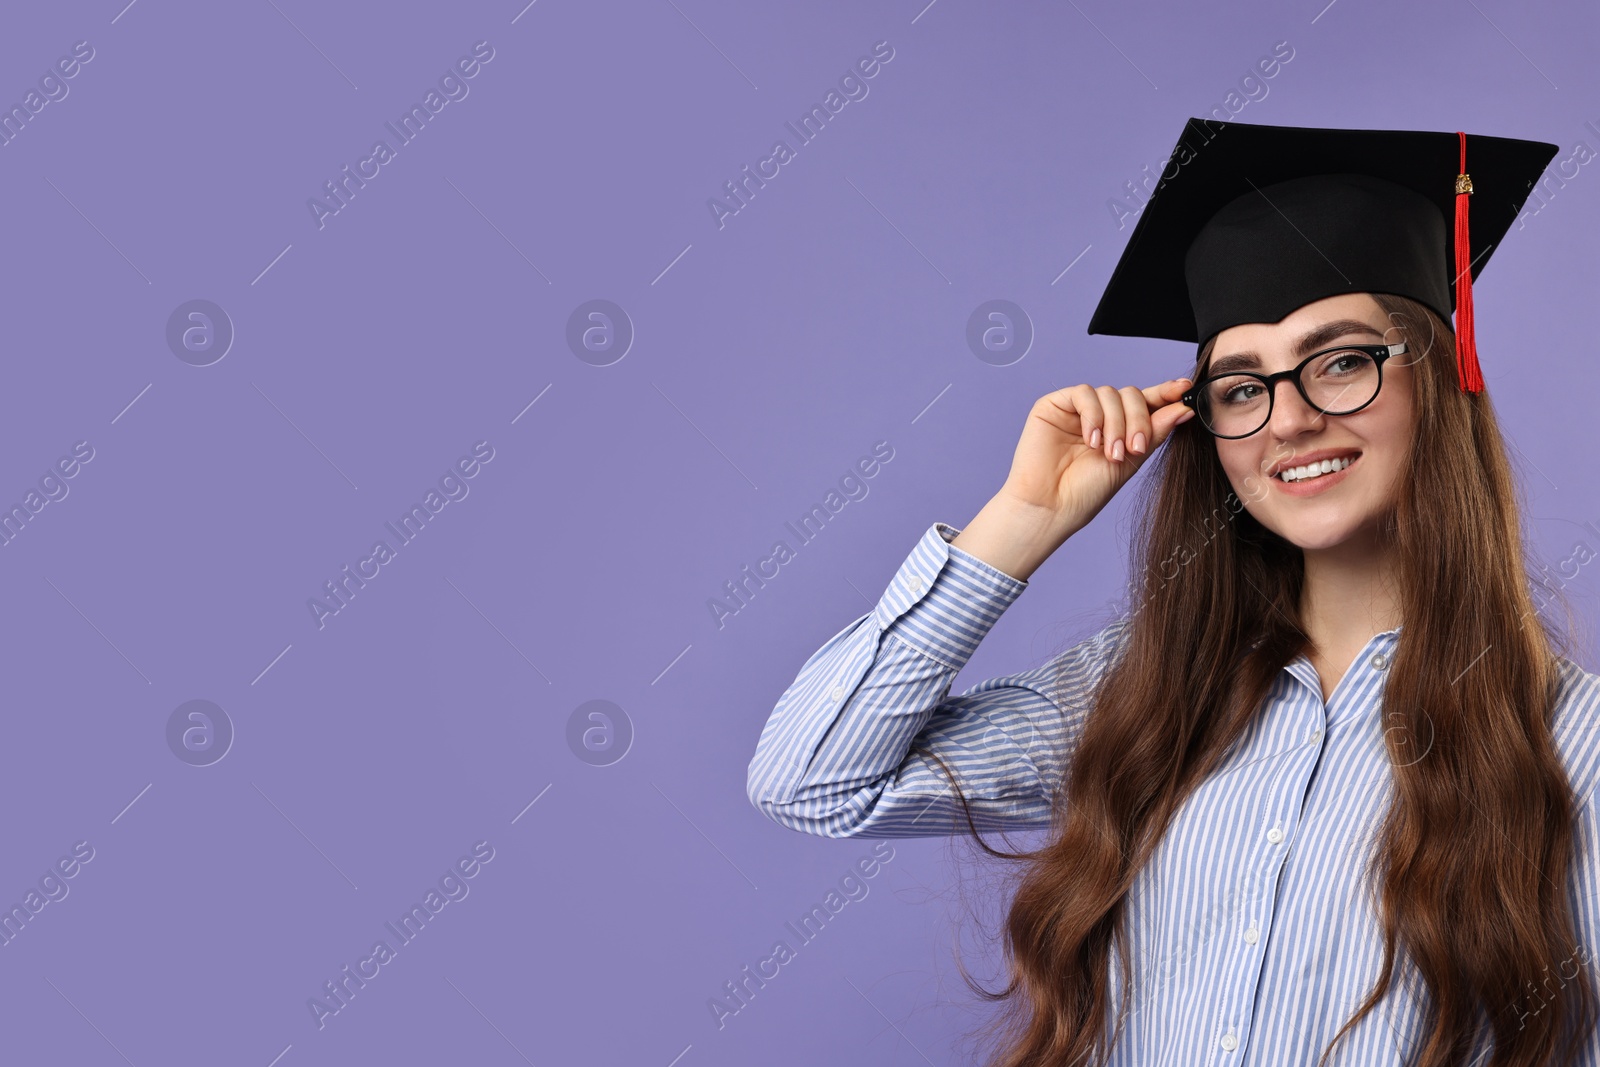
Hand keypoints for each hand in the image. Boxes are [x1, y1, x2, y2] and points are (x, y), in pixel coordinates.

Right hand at [997, 378, 1197, 538]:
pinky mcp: (1054, 405)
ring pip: (1109, 393)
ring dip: (1116, 423)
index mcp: (1118, 427)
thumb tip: (1184, 408)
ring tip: (1108, 453)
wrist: (1052, 507)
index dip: (1165, 393)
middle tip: (1135, 448)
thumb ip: (1155, 432)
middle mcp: (1099, 415)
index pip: (1144, 403)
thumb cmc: (1086, 492)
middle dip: (1138, 419)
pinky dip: (1093, 415)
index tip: (1185, 390)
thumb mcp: (1131, 460)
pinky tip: (1091, 440)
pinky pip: (1083, 393)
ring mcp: (1076, 410)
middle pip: (1130, 394)